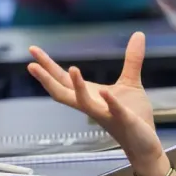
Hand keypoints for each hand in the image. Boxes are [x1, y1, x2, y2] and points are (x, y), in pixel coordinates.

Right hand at [27, 32, 166, 175]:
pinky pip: (114, 111)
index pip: (64, 80)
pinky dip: (109, 102)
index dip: (48, 66)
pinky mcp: (124, 121)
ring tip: (72, 68)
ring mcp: (106, 115)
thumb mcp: (131, 82)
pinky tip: (105, 92)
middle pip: (63, 92)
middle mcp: (92, 106)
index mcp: (91, 95)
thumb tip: (138, 33)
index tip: (32, 50)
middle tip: (30, 64)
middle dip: (47, 79)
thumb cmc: (133, 114)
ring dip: (77, 87)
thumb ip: (131, 59)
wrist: (144, 142)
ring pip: (84, 103)